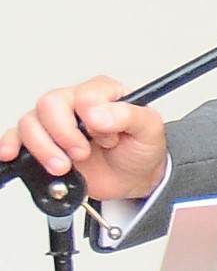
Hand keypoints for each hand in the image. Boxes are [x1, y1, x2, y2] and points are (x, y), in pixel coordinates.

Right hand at [5, 77, 165, 204]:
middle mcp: (74, 104)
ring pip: (30, 122)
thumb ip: (129, 115)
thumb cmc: (140, 149)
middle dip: (64, 134)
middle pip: (49, 104)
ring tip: (64, 166)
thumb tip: (97, 113)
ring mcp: (55, 123)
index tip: (106, 138)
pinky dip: (11, 144)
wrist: (133, 177)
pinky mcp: (43, 142)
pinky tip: (13, 152)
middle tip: (82, 153)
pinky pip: (15, 136)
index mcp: (102, 93)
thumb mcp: (149, 130)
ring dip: (44, 147)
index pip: (83, 95)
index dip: (91, 119)